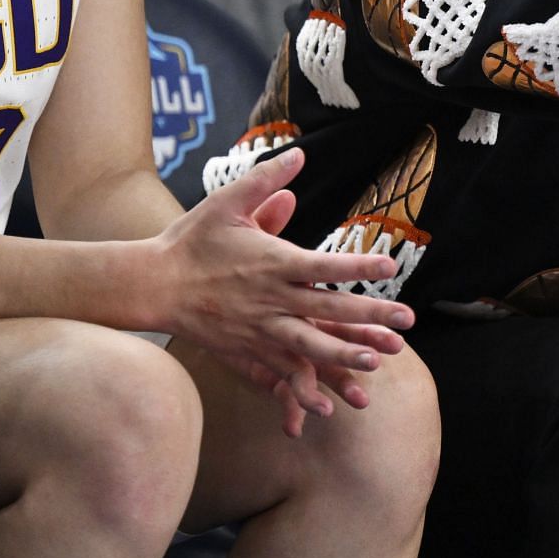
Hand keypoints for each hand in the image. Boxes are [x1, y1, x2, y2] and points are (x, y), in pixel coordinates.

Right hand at [151, 148, 414, 432]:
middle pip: (326, 309)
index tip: (390, 266)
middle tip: (406, 323)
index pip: (323, 265)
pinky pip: (280, 372)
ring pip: (308, 346)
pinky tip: (327, 401)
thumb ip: (265, 180)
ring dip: (344, 355)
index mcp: (271, 261)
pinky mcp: (247, 350)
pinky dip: (303, 387)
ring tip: (377, 361)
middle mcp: (270, 298)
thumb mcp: (226, 201)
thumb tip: (300, 155)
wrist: (153, 284)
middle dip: (369, 317)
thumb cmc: (192, 239)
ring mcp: (259, 329)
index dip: (358, 266)